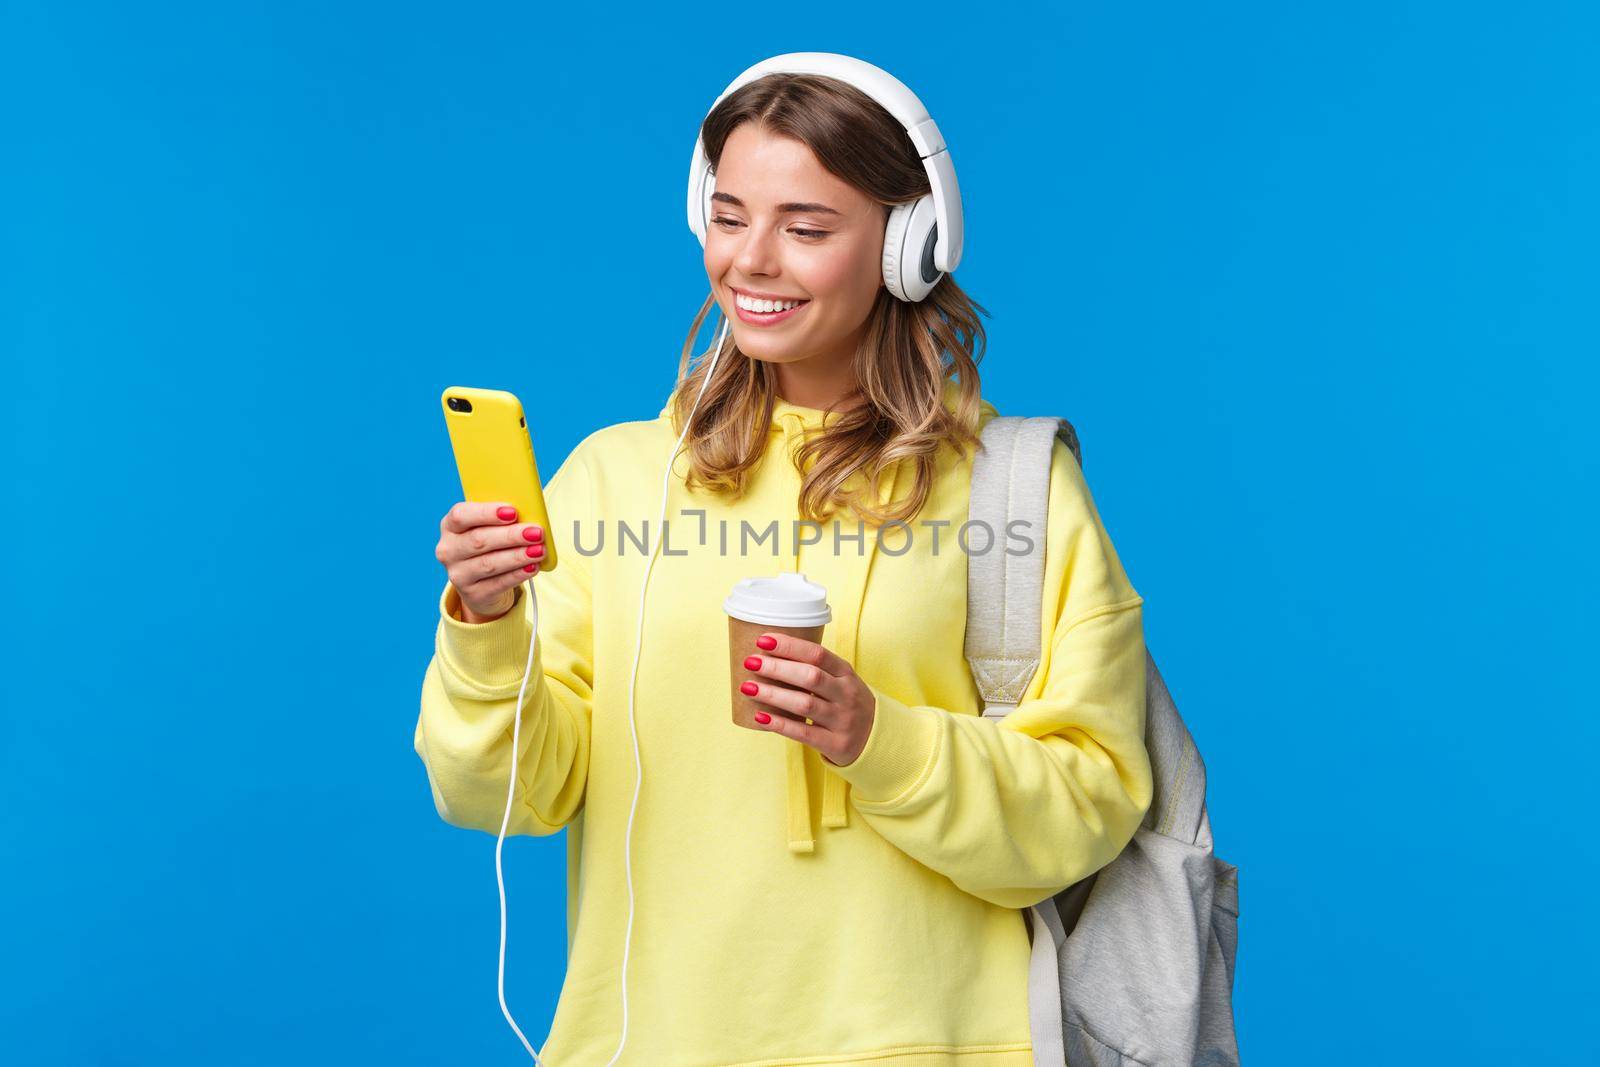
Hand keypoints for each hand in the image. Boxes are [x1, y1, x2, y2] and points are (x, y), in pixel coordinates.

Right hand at [435, 502, 545, 621]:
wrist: (482, 583)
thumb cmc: (491, 545)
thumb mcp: (491, 528)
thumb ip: (504, 520)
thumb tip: (530, 517)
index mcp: (450, 526)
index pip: (461, 515)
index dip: (487, 513)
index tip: (512, 512)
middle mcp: (449, 550)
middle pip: (478, 540)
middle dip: (510, 536)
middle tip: (536, 532)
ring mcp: (458, 574)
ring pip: (489, 564)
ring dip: (517, 556)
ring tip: (539, 550)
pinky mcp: (473, 594)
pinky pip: (498, 583)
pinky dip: (518, 574)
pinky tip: (533, 567)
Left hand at [739, 633, 876, 766]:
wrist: (877, 738)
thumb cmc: (847, 703)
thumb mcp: (841, 681)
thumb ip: (815, 669)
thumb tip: (769, 655)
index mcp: (846, 673)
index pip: (818, 654)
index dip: (790, 646)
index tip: (763, 640)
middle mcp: (846, 694)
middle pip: (810, 676)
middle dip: (777, 668)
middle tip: (750, 662)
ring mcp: (842, 720)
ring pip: (805, 704)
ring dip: (773, 695)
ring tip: (748, 688)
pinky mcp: (835, 743)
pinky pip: (803, 732)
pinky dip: (780, 724)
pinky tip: (760, 717)